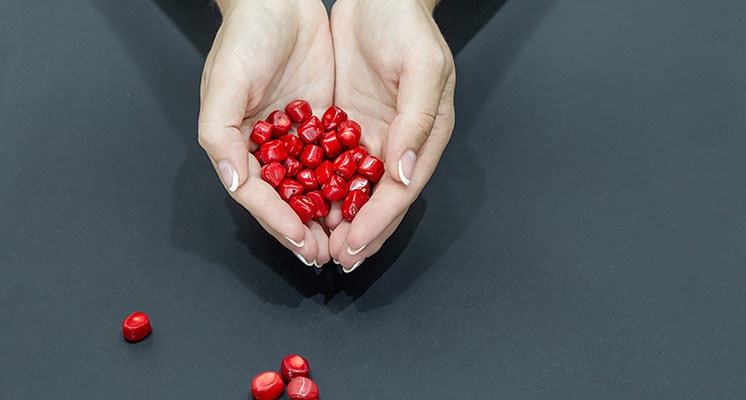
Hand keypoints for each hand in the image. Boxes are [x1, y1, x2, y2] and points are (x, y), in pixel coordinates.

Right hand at [198, 0, 333, 265]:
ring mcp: (297, 137)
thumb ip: (222, 135)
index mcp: (237, 145)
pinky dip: (347, 181)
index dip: (279, 222)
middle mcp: (267, 147)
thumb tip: (235, 182)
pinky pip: (337, 159)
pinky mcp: (324, 122)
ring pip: (315, 186)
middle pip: (287, 199)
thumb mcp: (225, 83)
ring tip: (349, 238)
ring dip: (330, 214)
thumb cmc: (245, 37)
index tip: (303, 242)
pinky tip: (364, 199)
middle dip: (308, 229)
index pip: (258, 195)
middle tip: (330, 254)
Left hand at [327, 0, 455, 271]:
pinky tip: (302, 206)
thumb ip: (417, 121)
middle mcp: (398, 143)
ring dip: (336, 219)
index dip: (376, 223)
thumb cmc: (406, 24)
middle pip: (377, 200)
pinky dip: (319, 188)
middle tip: (333, 260)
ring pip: (353, 189)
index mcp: (424, 136)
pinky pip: (331, 164)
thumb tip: (404, 174)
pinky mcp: (346, 123)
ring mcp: (371, 135)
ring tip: (315, 245)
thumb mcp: (422, 67)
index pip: (399, 192)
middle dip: (357, 233)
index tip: (353, 246)